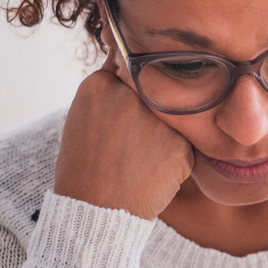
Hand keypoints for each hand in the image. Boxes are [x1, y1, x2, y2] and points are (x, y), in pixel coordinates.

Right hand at [54, 45, 194, 219]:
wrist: (95, 213)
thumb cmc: (85, 168)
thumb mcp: (82, 118)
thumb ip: (108, 88)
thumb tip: (122, 54)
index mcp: (99, 85)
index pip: (128, 69)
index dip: (132, 90)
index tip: (127, 111)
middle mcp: (129, 95)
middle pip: (155, 92)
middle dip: (150, 113)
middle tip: (132, 143)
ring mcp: (156, 118)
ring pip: (173, 117)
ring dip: (164, 135)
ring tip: (140, 160)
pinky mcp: (179, 144)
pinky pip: (185, 143)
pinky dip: (174, 158)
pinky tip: (153, 172)